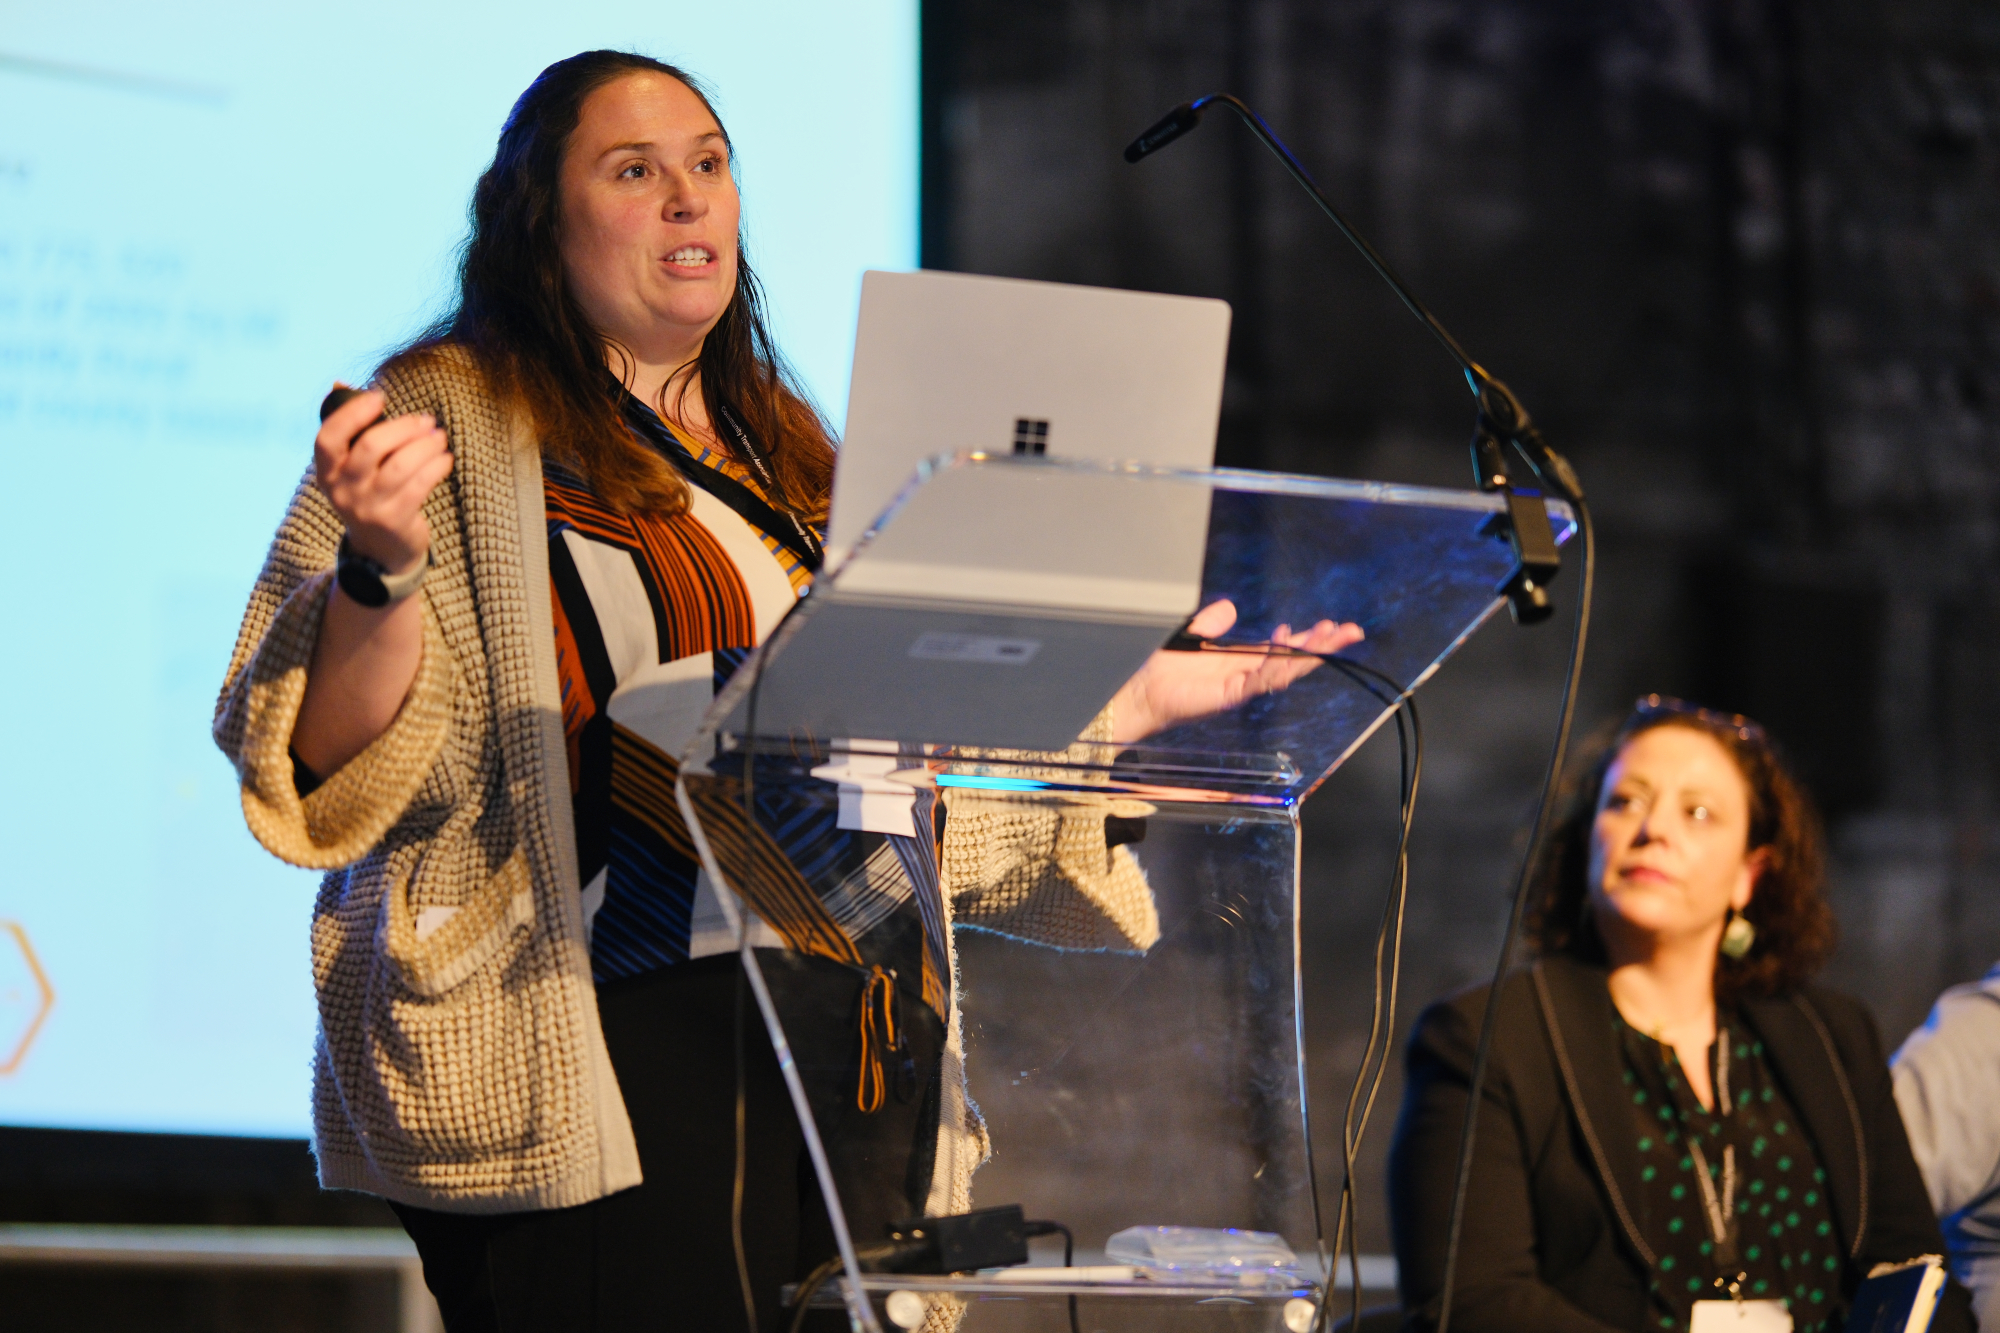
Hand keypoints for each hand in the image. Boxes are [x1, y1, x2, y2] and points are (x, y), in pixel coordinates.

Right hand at [313, 385, 452, 577]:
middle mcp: (342, 490)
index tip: (380, 397)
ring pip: (400, 465)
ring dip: (426, 445)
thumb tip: (339, 382)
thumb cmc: (370, 492)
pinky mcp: (394, 521)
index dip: (353, 413)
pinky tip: (445, 458)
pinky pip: (420, 485)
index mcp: (326, 471)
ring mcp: (367, 508)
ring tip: (440, 437)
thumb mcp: (352, 465)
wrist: (382, 550)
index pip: (328, 437)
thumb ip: (349, 427)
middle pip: (371, 446)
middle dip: (404, 426)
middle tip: (427, 420)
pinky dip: (437, 466)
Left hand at [1110, 599, 1364, 743]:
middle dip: (1323, 646)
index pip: (1283, 649)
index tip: (1330, 626)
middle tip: (1350, 631)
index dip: (1307, 639)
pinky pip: (1259, 681)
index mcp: (1242, 662)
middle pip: (1293, 660)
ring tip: (1331, 637)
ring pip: (1284, 670)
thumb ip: (1213, 622)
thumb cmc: (1164, 670)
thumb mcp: (1194, 635)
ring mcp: (1240, 687)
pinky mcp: (1228, 695)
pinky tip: (1292, 653)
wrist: (1142, 692)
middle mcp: (1246, 675)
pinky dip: (1277, 667)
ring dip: (1308, 654)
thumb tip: (1229, 607)